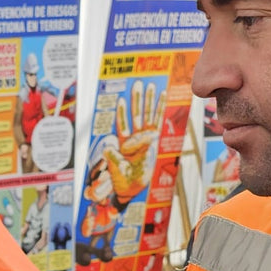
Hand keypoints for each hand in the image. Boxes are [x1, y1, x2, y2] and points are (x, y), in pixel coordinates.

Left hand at [109, 79, 165, 204]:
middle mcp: (133, 137)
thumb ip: (112, 158)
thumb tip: (107, 148)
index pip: (122, 124)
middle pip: (135, 115)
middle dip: (136, 100)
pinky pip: (157, 123)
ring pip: (147, 116)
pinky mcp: (153, 141)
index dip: (122, 113)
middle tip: (138, 83)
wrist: (132, 188)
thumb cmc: (122, 180)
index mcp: (122, 143)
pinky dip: (159, 110)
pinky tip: (162, 97)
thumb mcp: (115, 169)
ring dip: (148, 101)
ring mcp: (143, 138)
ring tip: (150, 86)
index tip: (121, 100)